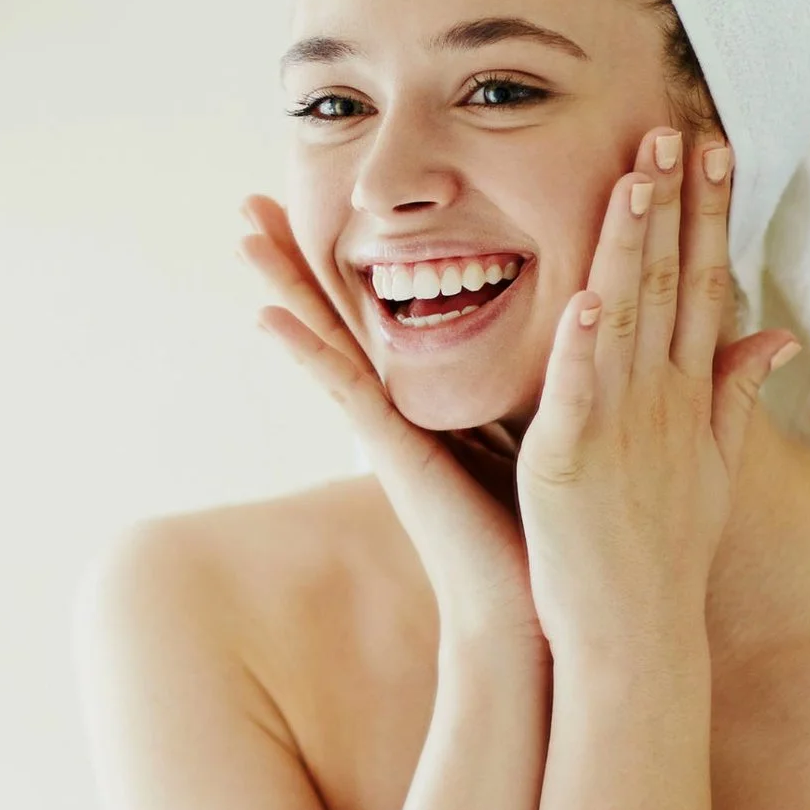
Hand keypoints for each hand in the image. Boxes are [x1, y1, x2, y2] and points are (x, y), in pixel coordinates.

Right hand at [239, 195, 540, 646]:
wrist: (531, 611)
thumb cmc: (536, 529)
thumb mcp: (534, 427)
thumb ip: (530, 377)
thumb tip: (566, 318)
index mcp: (424, 397)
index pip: (376, 311)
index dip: (340, 259)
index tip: (310, 203)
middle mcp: (393, 407)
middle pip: (335, 314)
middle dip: (293, 257)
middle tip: (250, 199)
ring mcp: (386, 430)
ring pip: (326, 341)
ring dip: (281, 287)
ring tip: (243, 236)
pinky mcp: (392, 455)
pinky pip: (344, 392)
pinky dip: (305, 354)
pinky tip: (268, 319)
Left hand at [514, 131, 797, 660]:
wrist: (637, 639)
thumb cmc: (662, 557)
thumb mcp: (713, 469)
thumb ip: (738, 396)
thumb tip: (782, 335)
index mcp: (688, 397)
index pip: (707, 285)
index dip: (711, 216)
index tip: (715, 149)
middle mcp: (662, 402)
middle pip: (672, 284)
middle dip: (676, 205)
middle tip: (675, 128)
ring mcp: (618, 428)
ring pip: (626, 320)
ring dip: (629, 248)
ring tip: (633, 180)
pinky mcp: (568, 461)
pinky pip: (578, 393)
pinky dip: (582, 346)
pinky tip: (585, 296)